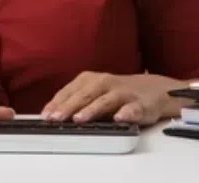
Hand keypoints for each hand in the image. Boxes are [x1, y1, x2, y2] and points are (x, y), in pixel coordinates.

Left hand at [40, 72, 186, 124]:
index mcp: (90, 80)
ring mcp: (122, 93)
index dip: (56, 103)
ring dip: (92, 110)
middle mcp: (104, 83)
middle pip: (84, 95)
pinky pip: (133, 108)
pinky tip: (120, 118)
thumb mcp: (93, 94)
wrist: (153, 91)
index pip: (69, 91)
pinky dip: (126, 113)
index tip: (45, 116)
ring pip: (105, 100)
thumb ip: (75, 103)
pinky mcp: (140, 104)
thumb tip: (51, 116)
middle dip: (68, 107)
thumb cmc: (116, 94)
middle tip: (55, 118)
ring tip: (79, 119)